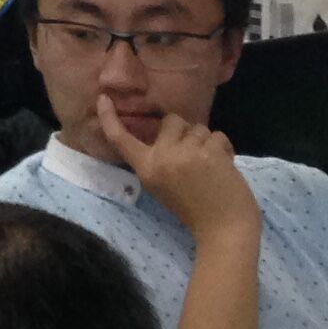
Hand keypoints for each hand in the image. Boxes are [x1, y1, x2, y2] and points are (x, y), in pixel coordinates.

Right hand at [101, 98, 258, 240]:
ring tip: (211, 165)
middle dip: (185, 131)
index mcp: (146, 169)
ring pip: (198, 127)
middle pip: (171, 121)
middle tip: (193, 154)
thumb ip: (158, 160)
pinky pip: (217, 136)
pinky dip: (223, 148)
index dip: (110, 118)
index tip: (103, 99)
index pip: (121, 140)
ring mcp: (187, 153)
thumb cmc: (192, 211)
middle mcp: (162, 157)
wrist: (223, 229)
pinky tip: (224, 166)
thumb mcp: (162, 186)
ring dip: (206, 142)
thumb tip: (165, 132)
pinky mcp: (211, 152)